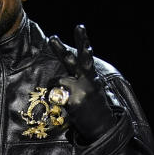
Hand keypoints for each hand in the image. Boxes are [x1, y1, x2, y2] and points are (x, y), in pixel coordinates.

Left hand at [47, 24, 122, 142]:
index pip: (87, 56)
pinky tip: (65, 106)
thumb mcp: (93, 89)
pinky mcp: (72, 101)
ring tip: (63, 95)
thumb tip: (67, 71)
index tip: (79, 27)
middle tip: (52, 37)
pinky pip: (55, 95)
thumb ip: (82, 77)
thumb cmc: (95, 108)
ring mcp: (79, 90)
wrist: (102, 127)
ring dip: (55, 85)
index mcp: (92, 77)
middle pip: (72, 60)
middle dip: (60, 49)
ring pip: (58, 79)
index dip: (83, 41)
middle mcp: (87, 80)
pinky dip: (55, 99)